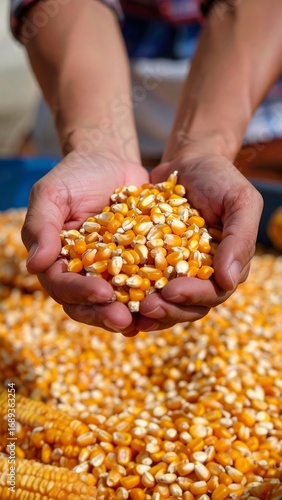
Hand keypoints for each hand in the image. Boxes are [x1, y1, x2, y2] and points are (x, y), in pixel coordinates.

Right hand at [21, 150, 151, 335]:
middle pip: (90, 305)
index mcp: (58, 263)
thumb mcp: (52, 194)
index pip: (63, 287)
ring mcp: (113, 272)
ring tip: (150, 317)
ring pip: (119, 302)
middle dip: (107, 314)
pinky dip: (156, 297)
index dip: (80, 293)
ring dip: (134, 313)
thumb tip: (34, 267)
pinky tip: (168, 302)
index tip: (102, 292)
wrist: (111, 162)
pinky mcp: (139, 265)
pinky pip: (147, 286)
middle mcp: (84, 274)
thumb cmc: (75, 176)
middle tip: (126, 320)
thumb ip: (41, 227)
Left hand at [134, 149, 262, 330]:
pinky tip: (113, 294)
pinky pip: (141, 281)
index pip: (214, 292)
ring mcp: (174, 270)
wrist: (188, 161)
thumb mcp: (239, 201)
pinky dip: (130, 290)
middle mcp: (200, 274)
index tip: (171, 291)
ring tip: (127, 310)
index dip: (193, 296)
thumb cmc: (219, 178)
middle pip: (187, 305)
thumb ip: (240, 239)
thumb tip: (229, 281)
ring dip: (147, 308)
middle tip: (145, 307)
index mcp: (225, 265)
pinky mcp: (150, 261)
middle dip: (167, 309)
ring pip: (163, 301)